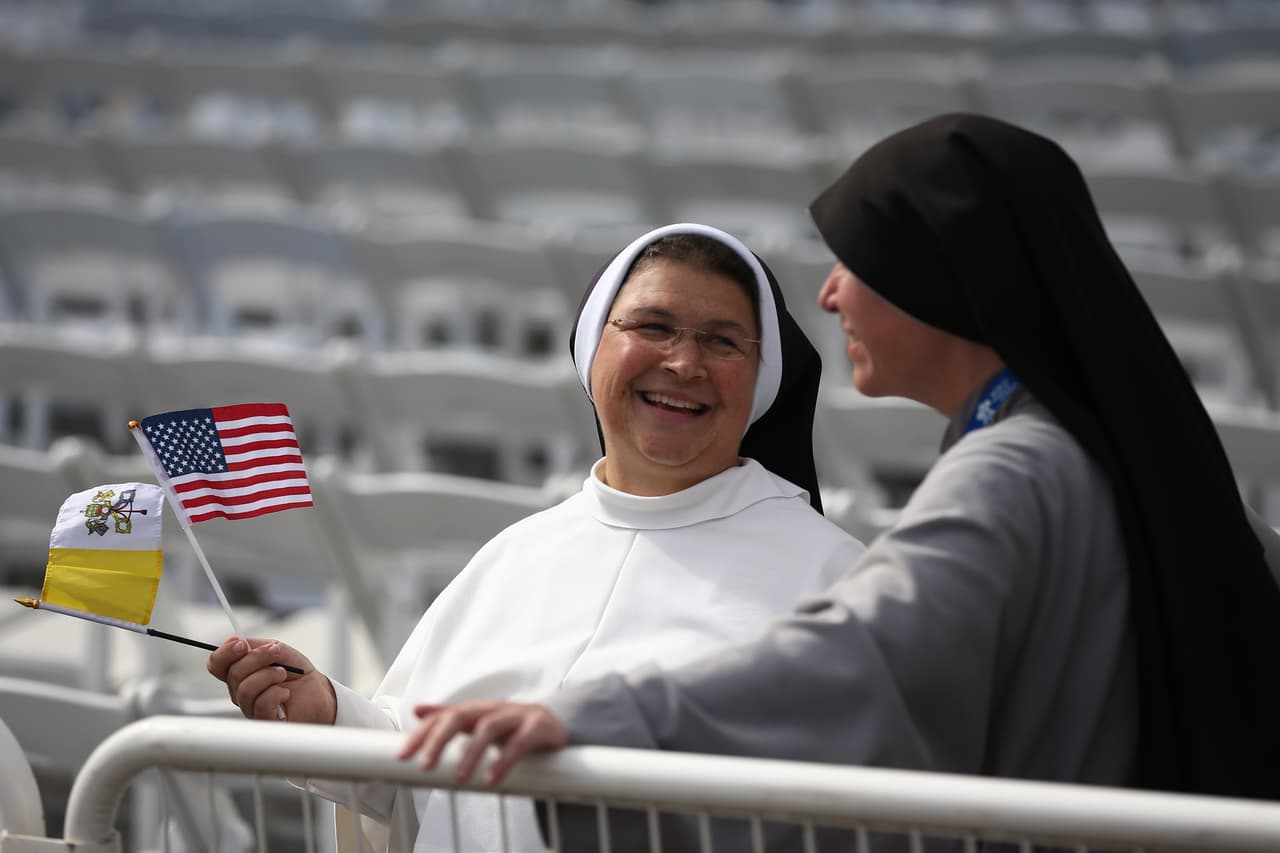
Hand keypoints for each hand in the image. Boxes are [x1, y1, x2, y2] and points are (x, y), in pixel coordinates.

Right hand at [207, 637, 334, 723]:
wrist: (319, 693)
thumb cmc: (297, 674)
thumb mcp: (278, 651)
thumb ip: (256, 646)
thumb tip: (236, 641)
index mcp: (240, 674)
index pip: (216, 665)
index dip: (224, 653)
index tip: (240, 643)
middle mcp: (240, 693)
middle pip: (233, 674)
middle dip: (257, 657)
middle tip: (276, 651)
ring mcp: (251, 709)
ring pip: (245, 689)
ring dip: (269, 675)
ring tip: (284, 673)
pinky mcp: (264, 721)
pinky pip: (261, 704)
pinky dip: (276, 693)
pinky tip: (286, 693)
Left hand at [397, 700, 567, 784]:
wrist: (554, 723)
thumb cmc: (510, 725)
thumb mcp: (478, 720)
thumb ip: (449, 716)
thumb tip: (417, 710)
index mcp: (476, 709)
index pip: (443, 716)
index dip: (422, 734)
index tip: (403, 756)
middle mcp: (493, 708)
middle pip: (461, 716)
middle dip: (439, 739)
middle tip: (425, 765)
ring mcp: (517, 714)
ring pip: (489, 728)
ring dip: (471, 753)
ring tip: (459, 778)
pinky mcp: (538, 726)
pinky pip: (520, 742)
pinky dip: (505, 760)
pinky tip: (492, 778)